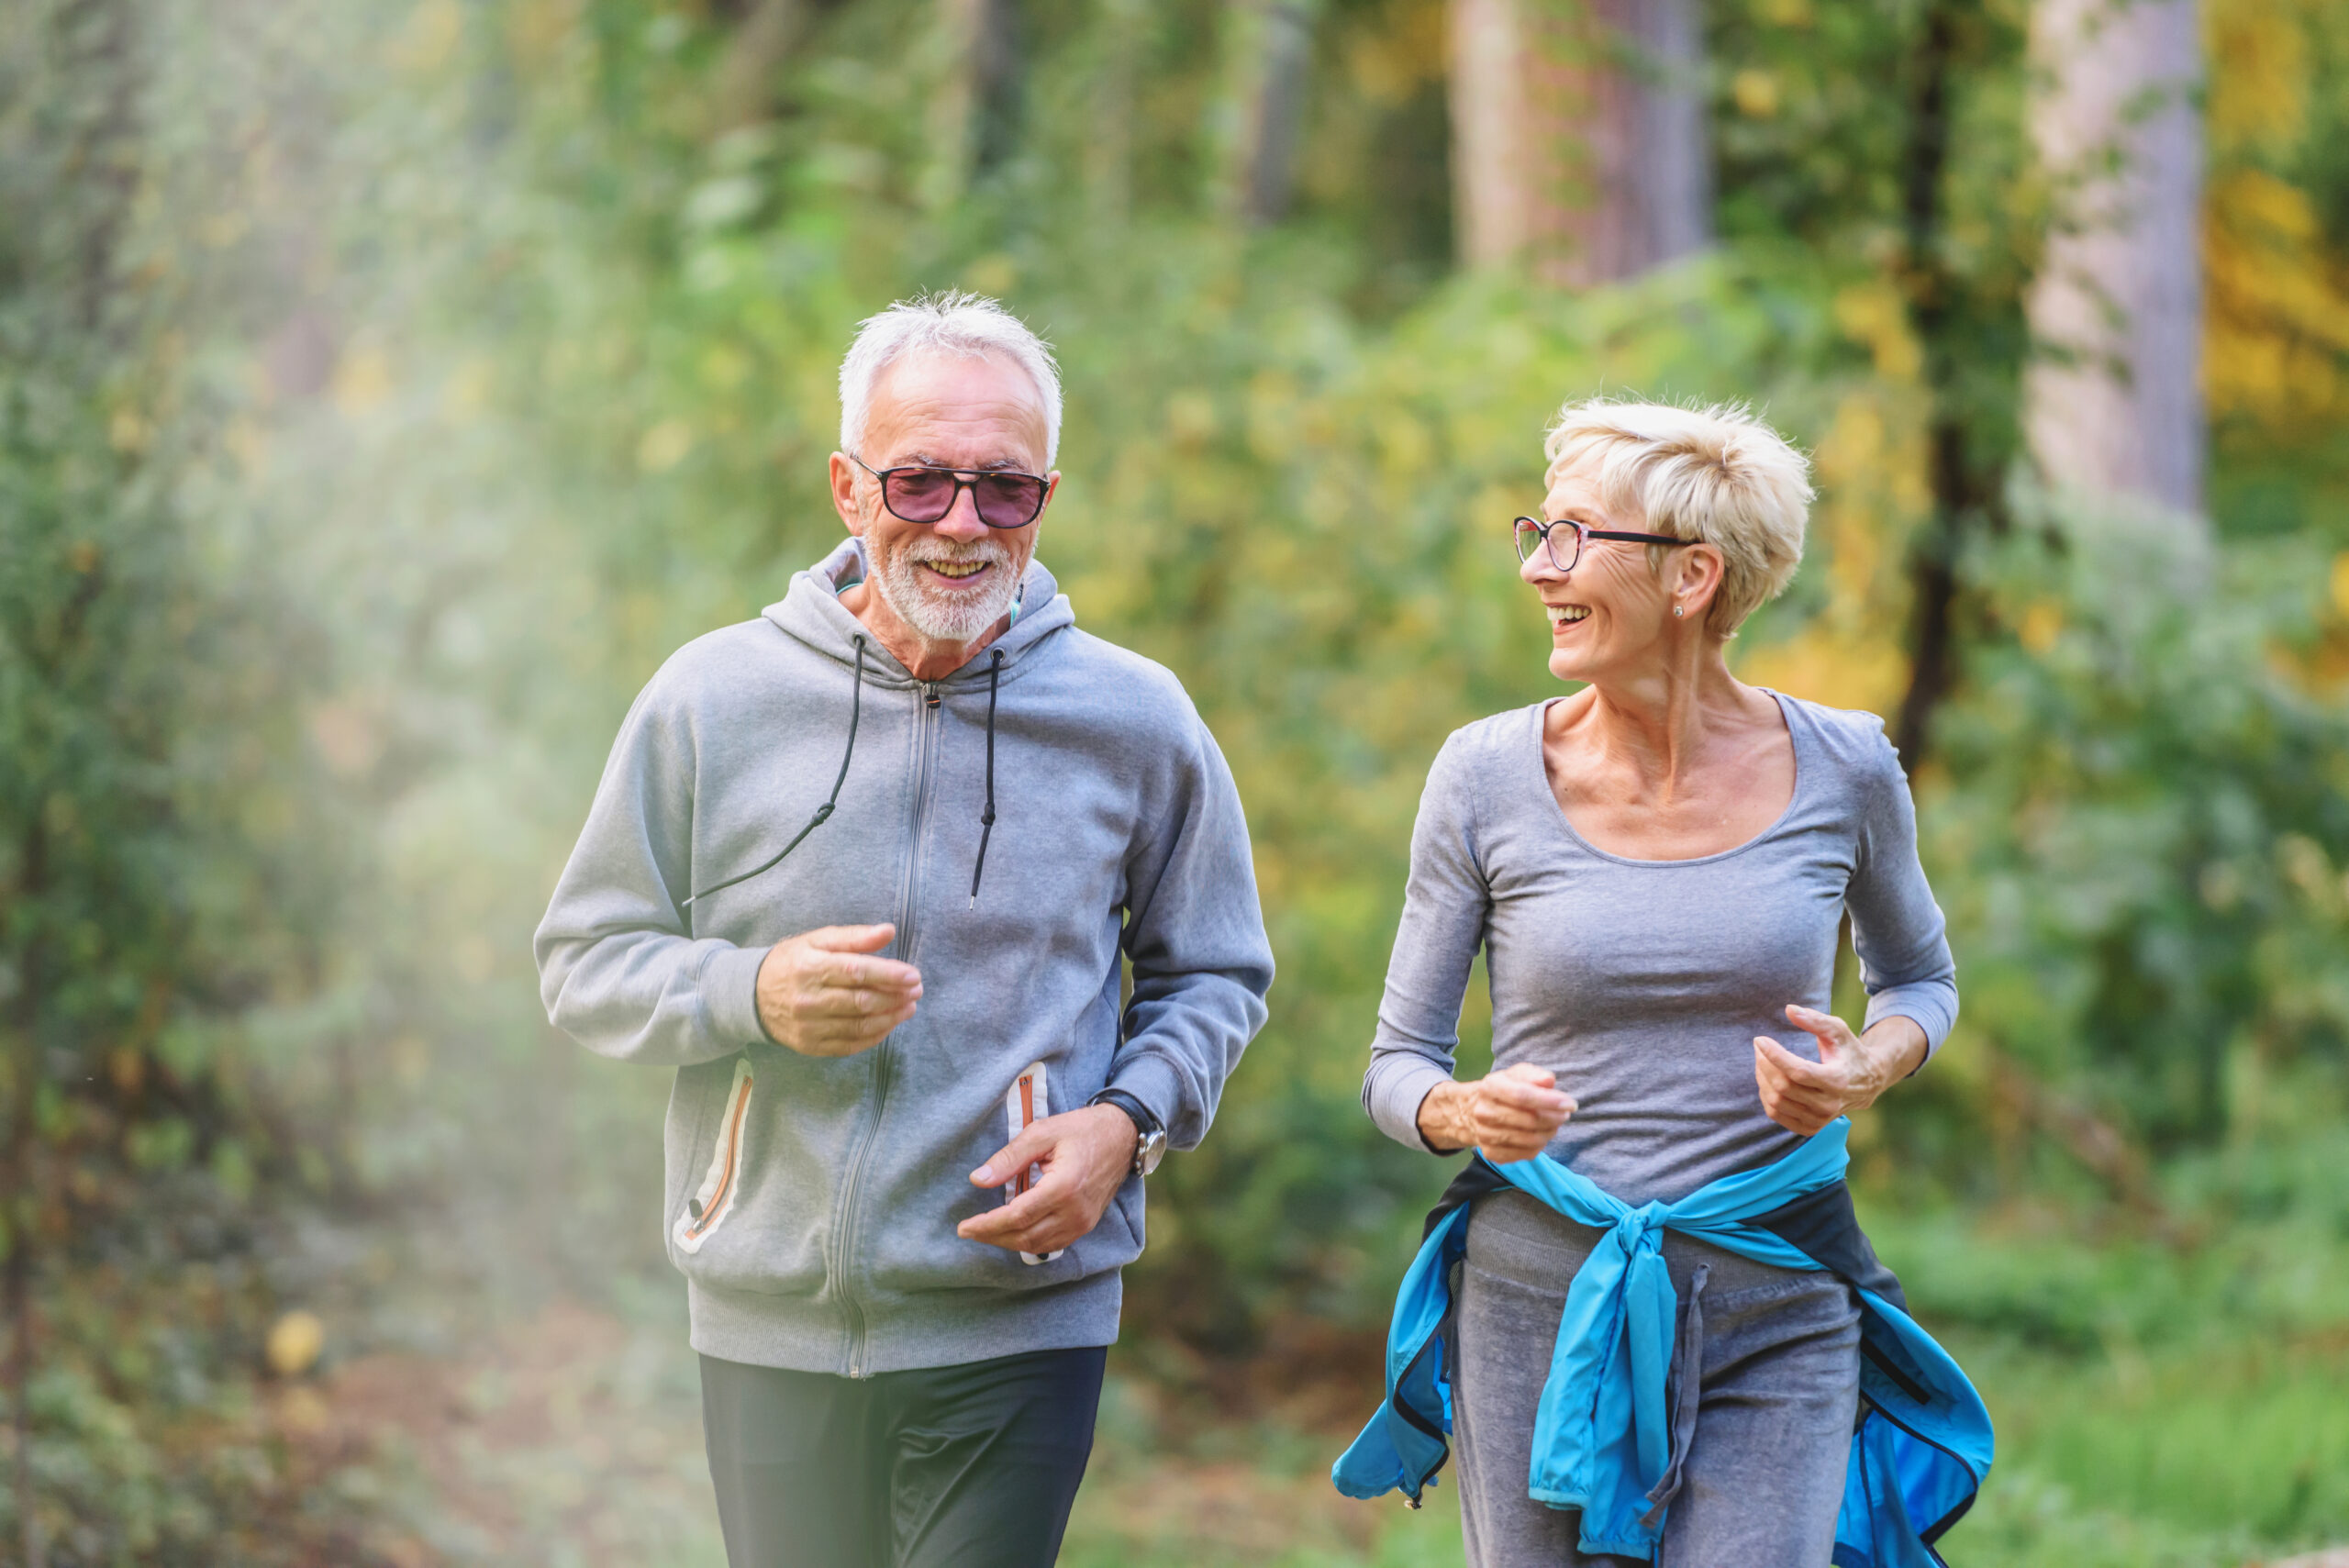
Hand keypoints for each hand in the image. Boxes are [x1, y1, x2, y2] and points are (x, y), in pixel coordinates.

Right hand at [755, 924, 921, 1057]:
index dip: (889, 975)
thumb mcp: (818, 940)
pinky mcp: (810, 1046)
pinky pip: (850, 1045)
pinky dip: (875, 1036)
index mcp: (810, 968)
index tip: (913, 975)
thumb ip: (854, 937)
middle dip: (895, 997)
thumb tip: (889, 931)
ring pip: (859, 1025)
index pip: (856, 972)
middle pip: (861, 1001)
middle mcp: (808, 1000)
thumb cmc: (792, 962)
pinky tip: (889, 1023)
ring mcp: (808, 1026)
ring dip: (891, 1018)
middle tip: (917, 990)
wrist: (752, 995)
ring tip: (909, 1007)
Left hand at [958, 1104, 1137, 1255]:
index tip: (964, 1227)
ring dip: (1008, 1242)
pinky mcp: (1086, 1224)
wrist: (1122, 1135)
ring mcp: (1083, 1222)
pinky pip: (1053, 1244)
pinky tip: (1013, 1232)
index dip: (987, 1225)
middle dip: (992, 1237)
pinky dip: (1029, 1242)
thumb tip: (978, 1180)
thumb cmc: (1081, 1129)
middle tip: (968, 1231)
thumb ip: (1009, 1158)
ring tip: (986, 1232)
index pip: (1017, 1217)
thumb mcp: (1042, 1133)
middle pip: (1025, 1236)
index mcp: (1063, 1187)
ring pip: (1038, 1245)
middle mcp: (1075, 1211)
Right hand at [1416, 1064, 1576, 1163]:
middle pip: (1529, 1120)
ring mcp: (1485, 1135)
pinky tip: (1539, 1135)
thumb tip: (1549, 1081)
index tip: (1571, 1104)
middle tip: (1564, 1114)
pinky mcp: (1491, 1153)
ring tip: (1554, 1124)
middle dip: (1554, 1118)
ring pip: (1530, 1139)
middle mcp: (1483, 1112)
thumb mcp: (1515, 1074)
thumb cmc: (1502, 1089)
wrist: (1470, 1111)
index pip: (1523, 1096)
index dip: (1550, 1101)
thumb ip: (1533, 1074)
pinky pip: (1526, 1154)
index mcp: (1489, 1087)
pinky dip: (1539, 1146)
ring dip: (1550, 1132)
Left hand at [1753, 1006, 1926, 1134]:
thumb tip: (1789, 1010)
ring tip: (1762, 1061)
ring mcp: (1820, 1119)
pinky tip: (1768, 1080)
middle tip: (1760, 1047)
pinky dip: (1766, 1096)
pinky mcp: (1810, 1127)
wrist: (1867, 1082)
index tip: (1760, 1040)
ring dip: (1762, 1079)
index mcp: (1837, 1080)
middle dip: (1764, 1064)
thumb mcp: (1838, 1030)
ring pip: (1776, 1102)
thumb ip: (1815, 1020)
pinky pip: (1776, 1114)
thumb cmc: (1849, 1051)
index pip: (1797, 1071)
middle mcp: (1829, 1104)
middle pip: (1783, 1087)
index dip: (1774, 1055)